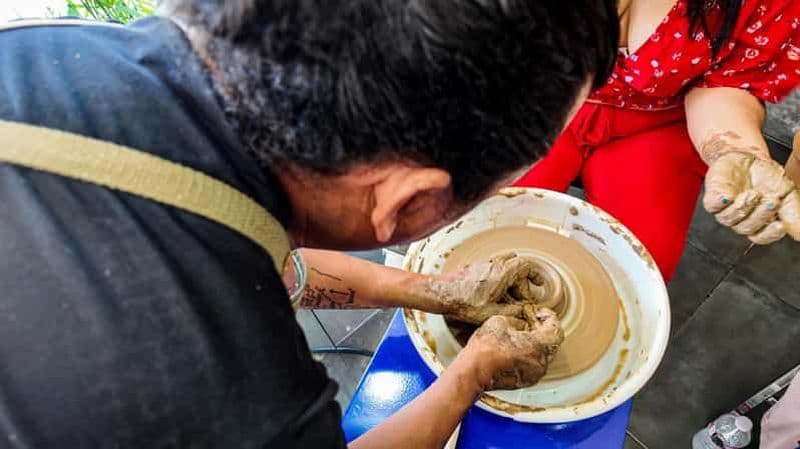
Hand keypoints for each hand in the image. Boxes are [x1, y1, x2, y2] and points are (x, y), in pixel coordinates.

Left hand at [428, 253, 563, 324]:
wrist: (441, 293)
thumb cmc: (464, 302)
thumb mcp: (493, 312)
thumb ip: (513, 312)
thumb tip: (525, 314)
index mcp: (503, 272)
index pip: (526, 265)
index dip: (535, 275)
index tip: (539, 285)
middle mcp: (495, 264)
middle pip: (517, 264)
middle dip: (523, 280)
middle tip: (523, 296)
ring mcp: (484, 264)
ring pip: (505, 264)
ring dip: (512, 277)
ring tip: (511, 294)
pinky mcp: (475, 267)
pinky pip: (494, 267)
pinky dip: (500, 277)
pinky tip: (495, 294)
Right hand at [465, 308, 562, 389]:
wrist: (474, 371)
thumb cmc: (485, 348)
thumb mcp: (501, 320)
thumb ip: (518, 320)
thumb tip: (522, 322)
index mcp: (538, 345)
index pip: (555, 328)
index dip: (549, 317)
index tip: (541, 313)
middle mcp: (540, 362)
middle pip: (551, 343)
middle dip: (543, 331)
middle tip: (531, 322)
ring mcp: (534, 374)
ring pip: (542, 355)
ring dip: (536, 345)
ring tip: (521, 336)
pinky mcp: (525, 381)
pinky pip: (534, 365)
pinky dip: (529, 356)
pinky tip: (515, 350)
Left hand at [704, 152, 799, 243]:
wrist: (748, 158)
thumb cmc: (766, 177)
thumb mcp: (786, 192)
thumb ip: (793, 212)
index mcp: (760, 222)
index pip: (762, 236)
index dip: (770, 233)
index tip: (780, 224)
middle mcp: (742, 219)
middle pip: (747, 228)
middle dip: (761, 215)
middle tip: (771, 200)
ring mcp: (726, 211)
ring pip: (729, 219)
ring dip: (743, 207)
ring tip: (752, 193)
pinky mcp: (712, 200)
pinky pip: (712, 207)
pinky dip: (720, 202)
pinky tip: (727, 196)